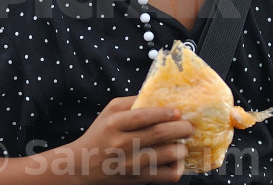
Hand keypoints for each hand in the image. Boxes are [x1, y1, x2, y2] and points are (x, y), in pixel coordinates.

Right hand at [62, 96, 193, 182]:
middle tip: (189, 126)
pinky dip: (177, 167)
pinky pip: (166, 175)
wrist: (83, 166)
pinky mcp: (138, 179)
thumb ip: (131, 102)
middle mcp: (122, 144)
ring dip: (181, 148)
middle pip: (158, 134)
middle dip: (180, 128)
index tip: (178, 111)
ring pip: (166, 155)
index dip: (163, 113)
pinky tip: (177, 160)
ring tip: (183, 143)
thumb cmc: (100, 135)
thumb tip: (158, 97)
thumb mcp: (109, 112)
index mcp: (114, 124)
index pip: (142, 116)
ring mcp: (131, 164)